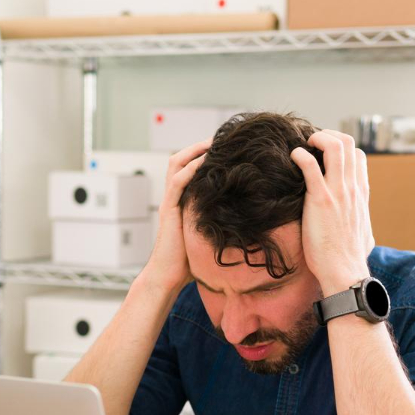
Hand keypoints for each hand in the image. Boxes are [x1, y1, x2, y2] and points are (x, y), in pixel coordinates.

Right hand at [141, 138, 210, 291]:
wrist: (168, 277)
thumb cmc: (189, 262)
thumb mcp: (208, 235)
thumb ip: (218, 222)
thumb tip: (246, 221)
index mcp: (181, 201)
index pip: (187, 167)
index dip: (202, 154)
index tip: (223, 147)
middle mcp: (173, 197)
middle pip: (179, 159)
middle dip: (198, 145)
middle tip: (220, 137)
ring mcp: (169, 202)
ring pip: (176, 164)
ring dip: (194, 150)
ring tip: (213, 142)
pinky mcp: (169, 210)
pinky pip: (177, 182)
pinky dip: (190, 169)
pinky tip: (205, 161)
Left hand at [291, 130, 374, 295]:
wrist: (344, 272)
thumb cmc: (350, 258)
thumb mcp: (365, 234)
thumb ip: (363, 224)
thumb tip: (365, 229)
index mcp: (361, 193)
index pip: (358, 156)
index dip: (340, 147)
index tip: (323, 153)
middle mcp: (352, 188)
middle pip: (348, 143)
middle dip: (328, 136)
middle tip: (311, 143)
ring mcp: (338, 192)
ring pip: (334, 146)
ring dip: (317, 139)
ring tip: (304, 145)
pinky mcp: (320, 200)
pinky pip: (310, 166)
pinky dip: (300, 155)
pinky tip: (293, 158)